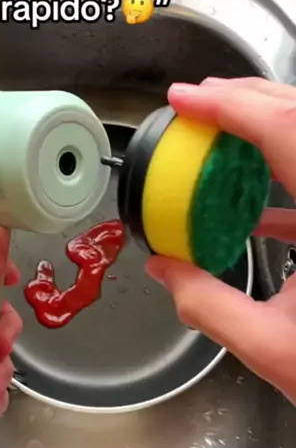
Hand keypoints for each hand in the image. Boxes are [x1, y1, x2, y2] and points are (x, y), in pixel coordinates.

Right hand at [146, 77, 295, 402]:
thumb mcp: (271, 347)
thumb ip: (207, 305)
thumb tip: (163, 270)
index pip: (285, 133)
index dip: (231, 108)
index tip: (185, 100)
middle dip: (251, 99)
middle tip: (200, 101)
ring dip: (270, 127)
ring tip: (222, 130)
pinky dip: (288, 179)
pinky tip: (258, 208)